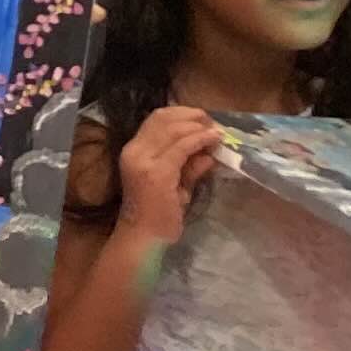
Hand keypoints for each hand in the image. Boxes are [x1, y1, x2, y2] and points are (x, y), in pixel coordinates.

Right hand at [116, 106, 223, 244]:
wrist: (144, 238)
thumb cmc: (158, 214)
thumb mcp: (176, 184)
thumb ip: (189, 166)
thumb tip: (208, 152)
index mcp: (133, 150)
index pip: (156, 119)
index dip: (182, 113)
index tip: (203, 119)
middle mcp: (135, 151)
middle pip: (164, 118)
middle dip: (193, 116)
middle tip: (213, 123)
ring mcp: (144, 160)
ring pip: (175, 129)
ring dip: (199, 127)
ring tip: (217, 132)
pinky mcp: (158, 172)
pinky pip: (183, 147)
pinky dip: (200, 139)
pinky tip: (214, 140)